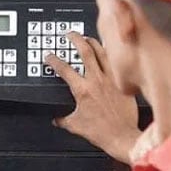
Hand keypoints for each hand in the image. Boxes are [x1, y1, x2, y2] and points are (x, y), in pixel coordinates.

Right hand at [46, 32, 140, 164]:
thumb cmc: (101, 132)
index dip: (53, 59)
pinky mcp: (122, 81)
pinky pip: (116, 61)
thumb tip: (56, 119)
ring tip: (87, 38)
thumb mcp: (76, 126)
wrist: (122, 136)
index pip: (63, 68)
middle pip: (84, 50)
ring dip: (92, 42)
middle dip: (75, 39)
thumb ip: (63, 119)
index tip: (49, 55)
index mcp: (82, 90)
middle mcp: (96, 80)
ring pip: (102, 51)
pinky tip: (108, 50)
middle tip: (69, 34)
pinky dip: (110, 53)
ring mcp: (110, 79)